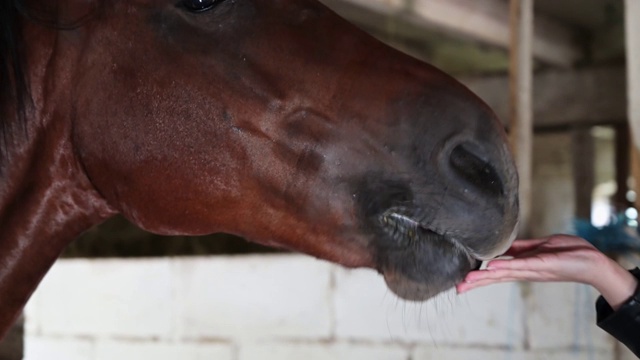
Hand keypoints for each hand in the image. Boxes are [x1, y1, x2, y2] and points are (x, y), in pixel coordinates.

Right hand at [457, 235, 637, 309]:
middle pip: (496, 277)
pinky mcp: (541, 264)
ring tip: (467, 281)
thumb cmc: (570, 252)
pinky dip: (505, 266)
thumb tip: (503, 248)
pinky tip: (491, 267)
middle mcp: (524, 271)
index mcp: (523, 265)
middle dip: (476, 282)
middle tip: (458, 287)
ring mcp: (532, 269)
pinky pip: (520, 265)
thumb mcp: (541, 246)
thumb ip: (522, 247)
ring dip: (484, 277)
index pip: (497, 271)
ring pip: (503, 274)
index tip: (463, 280)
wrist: (592, 261)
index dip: (480, 275)